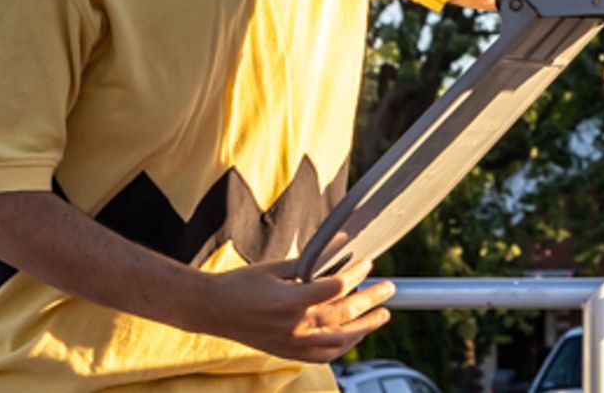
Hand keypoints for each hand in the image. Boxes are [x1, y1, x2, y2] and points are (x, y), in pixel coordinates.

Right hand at [200, 258, 394, 362]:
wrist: (213, 310)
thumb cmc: (241, 284)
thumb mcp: (276, 267)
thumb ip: (309, 263)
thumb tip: (337, 248)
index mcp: (292, 300)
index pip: (338, 288)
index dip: (357, 274)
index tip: (368, 263)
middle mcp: (296, 325)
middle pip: (345, 314)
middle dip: (372, 300)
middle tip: (389, 289)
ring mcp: (293, 342)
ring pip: (340, 339)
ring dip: (365, 327)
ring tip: (382, 316)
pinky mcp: (288, 352)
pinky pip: (323, 355)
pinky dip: (342, 346)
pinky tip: (354, 337)